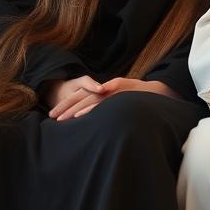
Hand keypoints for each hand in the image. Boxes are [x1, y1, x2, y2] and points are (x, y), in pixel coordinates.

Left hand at [47, 75, 179, 121]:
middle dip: (65, 107)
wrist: (158, 92)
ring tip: (61, 119)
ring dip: (73, 110)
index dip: (68, 106)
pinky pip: (101, 102)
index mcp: (104, 92)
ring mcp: (111, 92)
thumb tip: (95, 115)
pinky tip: (79, 116)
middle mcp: (105, 90)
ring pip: (88, 100)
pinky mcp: (117, 94)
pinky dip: (89, 109)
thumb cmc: (139, 98)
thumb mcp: (121, 100)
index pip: (82, 97)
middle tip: (51, 117)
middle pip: (81, 97)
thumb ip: (108, 105)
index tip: (55, 116)